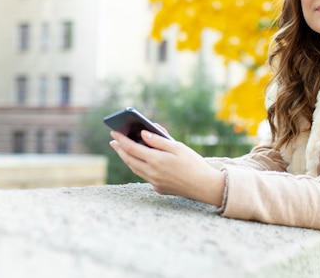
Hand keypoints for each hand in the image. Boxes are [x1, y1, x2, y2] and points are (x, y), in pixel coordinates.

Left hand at [109, 130, 225, 206]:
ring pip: (135, 169)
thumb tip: (143, 134)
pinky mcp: (159, 188)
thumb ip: (159, 141)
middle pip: (129, 160)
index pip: (132, 148)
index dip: (121, 139)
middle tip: (113, 141)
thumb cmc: (194, 164)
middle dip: (120, 149)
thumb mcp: (178, 147)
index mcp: (156, 161)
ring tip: (123, 150)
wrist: (205, 186)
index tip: (113, 132)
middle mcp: (152, 173)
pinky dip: (138, 167)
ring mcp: (154, 183)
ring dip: (127, 159)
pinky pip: (144, 176)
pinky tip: (140, 162)